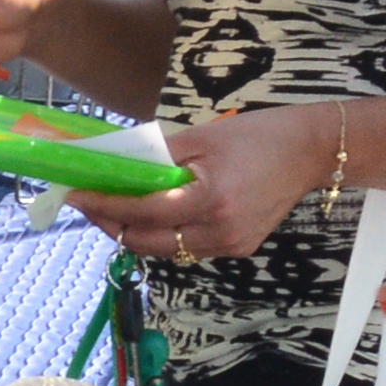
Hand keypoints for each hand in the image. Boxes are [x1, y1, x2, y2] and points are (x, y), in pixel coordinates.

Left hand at [75, 100, 344, 263]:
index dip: (103, 205)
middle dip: (111, 225)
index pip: (142, 212)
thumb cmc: (259, 135)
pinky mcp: (238, 248)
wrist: (311, 151)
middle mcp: (219, 232)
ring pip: (165, 251)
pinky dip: (164, 235)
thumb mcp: (203, 137)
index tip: (75, 194)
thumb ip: (158, 157)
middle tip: (88, 204)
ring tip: (114, 208)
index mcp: (210, 199)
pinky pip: (187, 249)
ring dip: (135, 233)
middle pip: (147, 243)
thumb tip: (115, 165)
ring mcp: (230, 245)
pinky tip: (152, 215)